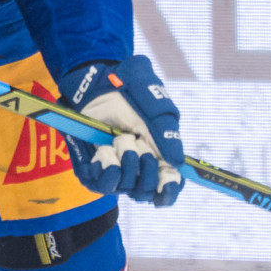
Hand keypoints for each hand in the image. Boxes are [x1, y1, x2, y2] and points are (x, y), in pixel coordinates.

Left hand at [57, 55, 184, 205]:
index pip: (168, 186)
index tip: (167, 182)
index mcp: (158, 154)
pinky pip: (100, 185)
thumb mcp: (156, 108)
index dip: (170, 190)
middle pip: (147, 192)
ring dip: (126, 165)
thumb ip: (168, 135)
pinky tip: (104, 152)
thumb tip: (178, 163)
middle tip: (139, 145)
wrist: (98, 78)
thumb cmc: (131, 90)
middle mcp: (136, 166)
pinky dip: (105, 171)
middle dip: (147, 172)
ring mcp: (114, 167)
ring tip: (119, 140)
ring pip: (126, 188)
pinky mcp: (92, 167)